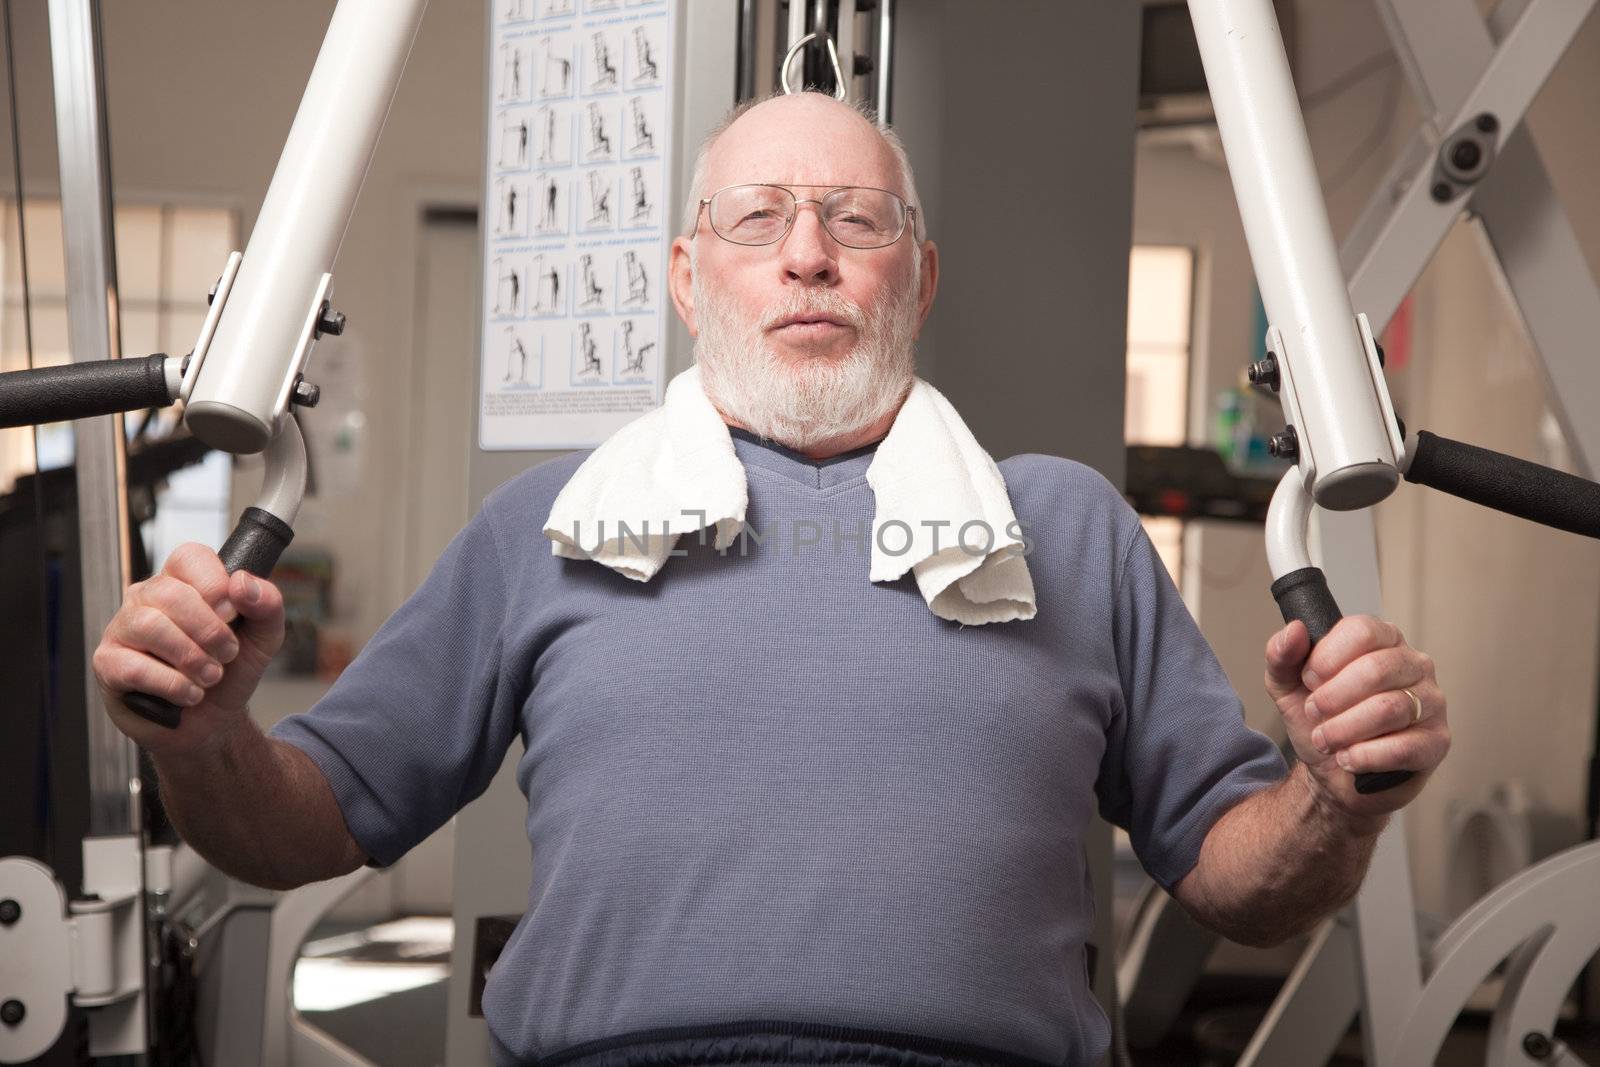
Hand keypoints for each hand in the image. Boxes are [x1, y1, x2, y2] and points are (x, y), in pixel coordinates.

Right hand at [92, 542, 284, 753]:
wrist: (213, 722)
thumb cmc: (230, 671)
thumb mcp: (264, 637)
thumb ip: (267, 605)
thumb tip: (242, 582)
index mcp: (183, 581)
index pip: (190, 557)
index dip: (215, 585)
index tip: (233, 616)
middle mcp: (147, 598)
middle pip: (171, 593)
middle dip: (210, 630)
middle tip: (227, 655)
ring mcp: (122, 629)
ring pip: (150, 625)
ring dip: (191, 657)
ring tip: (211, 677)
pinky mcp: (108, 663)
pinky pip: (133, 666)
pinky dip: (172, 684)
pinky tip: (189, 694)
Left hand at [1264, 615, 1448, 820]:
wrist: (1331, 772)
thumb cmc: (1320, 720)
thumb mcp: (1288, 685)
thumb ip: (1282, 655)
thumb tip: (1294, 630)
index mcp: (1382, 640)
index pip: (1362, 631)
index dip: (1327, 657)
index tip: (1309, 680)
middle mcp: (1413, 665)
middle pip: (1376, 669)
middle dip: (1332, 698)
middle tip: (1314, 713)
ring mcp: (1431, 703)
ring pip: (1389, 709)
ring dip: (1344, 729)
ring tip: (1325, 740)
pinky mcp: (1437, 742)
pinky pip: (1404, 747)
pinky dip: (1365, 756)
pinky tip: (1348, 758)